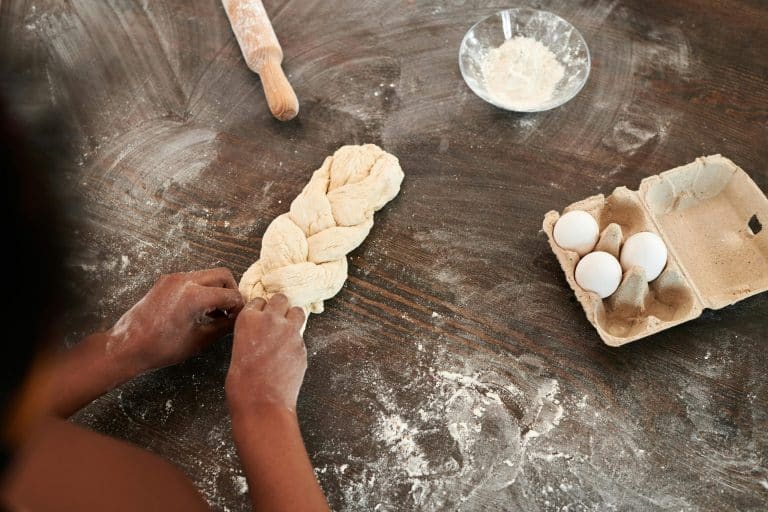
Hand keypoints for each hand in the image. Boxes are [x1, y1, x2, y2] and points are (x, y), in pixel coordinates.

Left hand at [109, 268, 243, 373]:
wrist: (127, 346)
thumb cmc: (161, 348)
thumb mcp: (199, 340)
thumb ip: (223, 326)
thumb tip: (236, 320)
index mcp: (195, 296)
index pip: (230, 294)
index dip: (239, 306)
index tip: (240, 316)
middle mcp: (184, 281)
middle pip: (222, 275)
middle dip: (231, 291)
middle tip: (231, 310)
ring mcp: (173, 278)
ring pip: (207, 275)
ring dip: (216, 289)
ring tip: (216, 312)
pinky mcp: (165, 281)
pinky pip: (191, 279)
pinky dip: (201, 289)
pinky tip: (200, 309)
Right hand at [226, 294, 306, 414]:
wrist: (261, 402)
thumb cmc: (243, 382)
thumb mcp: (238, 349)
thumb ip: (252, 334)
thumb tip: (261, 333)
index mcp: (249, 319)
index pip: (259, 301)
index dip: (261, 309)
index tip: (262, 316)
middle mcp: (270, 320)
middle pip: (280, 299)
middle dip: (280, 307)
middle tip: (277, 319)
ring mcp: (289, 331)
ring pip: (297, 311)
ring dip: (293, 318)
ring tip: (287, 332)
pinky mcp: (302, 345)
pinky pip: (301, 336)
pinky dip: (296, 342)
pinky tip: (289, 356)